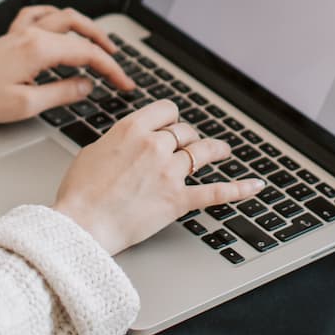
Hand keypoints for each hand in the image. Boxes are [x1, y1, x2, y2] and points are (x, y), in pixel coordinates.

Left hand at [0, 5, 135, 124]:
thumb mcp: (26, 104)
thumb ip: (62, 93)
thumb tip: (86, 86)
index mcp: (40, 49)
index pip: (88, 54)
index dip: (112, 69)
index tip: (125, 84)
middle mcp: (33, 33)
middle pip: (81, 29)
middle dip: (105, 44)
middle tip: (119, 64)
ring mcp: (21, 31)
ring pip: (64, 16)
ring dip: (86, 27)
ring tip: (100, 43)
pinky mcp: (11, 36)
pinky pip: (40, 14)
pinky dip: (57, 16)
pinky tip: (61, 24)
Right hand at [53, 98, 264, 255]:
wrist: (82, 224)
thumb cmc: (80, 192)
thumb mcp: (93, 151)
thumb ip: (119, 140)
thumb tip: (129, 140)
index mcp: (132, 129)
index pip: (167, 110)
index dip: (171, 118)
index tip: (172, 124)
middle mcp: (155, 145)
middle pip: (185, 131)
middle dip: (187, 138)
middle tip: (189, 145)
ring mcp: (170, 172)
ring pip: (203, 151)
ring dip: (216, 149)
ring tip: (224, 150)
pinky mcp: (178, 199)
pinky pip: (216, 191)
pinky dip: (239, 189)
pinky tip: (254, 186)